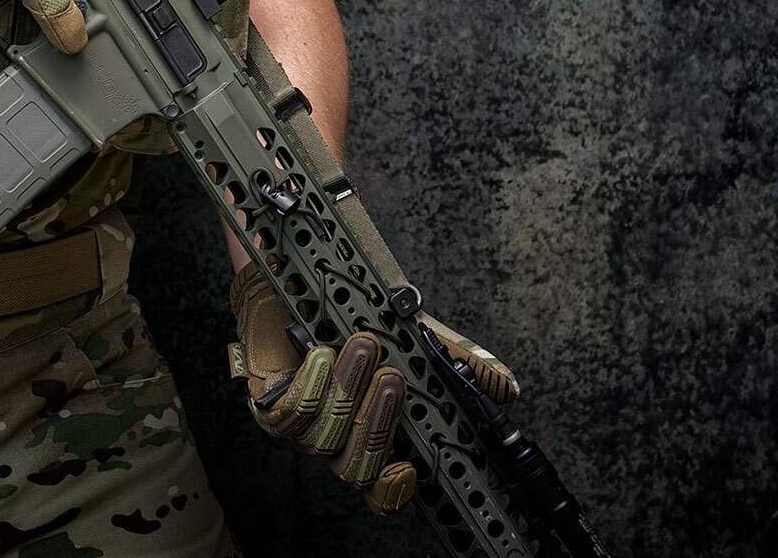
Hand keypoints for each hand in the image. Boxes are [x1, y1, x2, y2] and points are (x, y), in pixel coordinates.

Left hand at [228, 268, 518, 514]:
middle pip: (356, 471)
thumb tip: (507, 387)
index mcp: (376, 438)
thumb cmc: (362, 320)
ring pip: (324, 438)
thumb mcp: (419, 339)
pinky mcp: (271, 405)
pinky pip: (291, 414)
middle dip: (377, 425)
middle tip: (394, 377)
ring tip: (362, 345)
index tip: (409, 468)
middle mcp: (340, 441)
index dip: (394, 491)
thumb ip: (461, 364)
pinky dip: (310, 382)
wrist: (304, 286)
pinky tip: (322, 352)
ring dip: (347, 389)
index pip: (384, 490)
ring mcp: (304, 427)